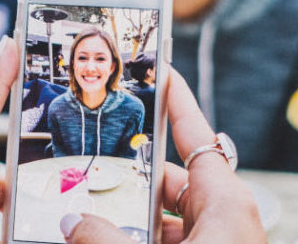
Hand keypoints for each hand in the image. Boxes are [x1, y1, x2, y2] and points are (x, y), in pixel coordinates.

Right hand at [60, 69, 266, 242]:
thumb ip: (106, 238)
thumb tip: (72, 224)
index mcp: (225, 203)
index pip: (197, 136)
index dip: (177, 102)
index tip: (163, 71)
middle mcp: (222, 218)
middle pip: (169, 181)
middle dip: (128, 180)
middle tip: (89, 176)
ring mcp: (215, 240)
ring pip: (165, 217)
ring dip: (129, 219)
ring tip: (90, 218)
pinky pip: (170, 239)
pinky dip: (139, 237)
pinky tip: (105, 242)